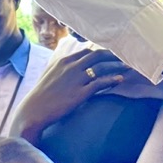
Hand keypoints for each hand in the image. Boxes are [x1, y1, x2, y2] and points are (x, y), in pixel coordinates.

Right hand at [12, 48, 131, 142]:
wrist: (34, 111)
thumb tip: (71, 65)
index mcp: (64, 61)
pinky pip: (100, 83)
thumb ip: (62, 68)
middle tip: (125, 57)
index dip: (101, 52)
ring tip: (129, 67)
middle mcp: (71, 66)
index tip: (112, 54)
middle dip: (113, 55)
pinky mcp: (79, 93)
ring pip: (101, 67)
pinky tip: (121, 79)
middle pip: (97, 55)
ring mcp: (76, 79)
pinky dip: (112, 79)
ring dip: (117, 66)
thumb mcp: (50, 75)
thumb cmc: (41, 96)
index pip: (87, 51)